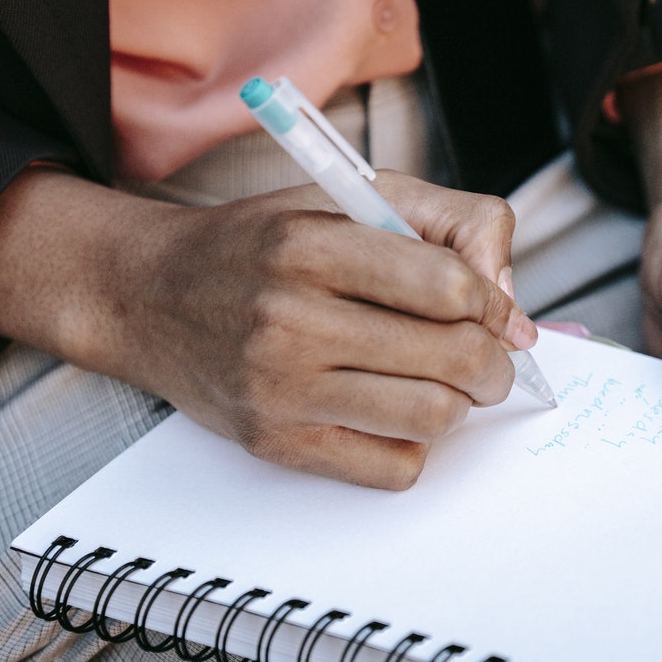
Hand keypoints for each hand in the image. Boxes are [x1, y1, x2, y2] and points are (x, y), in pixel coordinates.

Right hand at [0, 168, 531, 488]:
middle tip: (487, 356)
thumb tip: (514, 309)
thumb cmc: (266, 241)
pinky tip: (397, 411)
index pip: (450, 288)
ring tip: (444, 381)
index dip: (492, 303)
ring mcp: (279, 389)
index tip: (490, 308)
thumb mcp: (356, 193)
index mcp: (313, 244)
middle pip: (453, 360)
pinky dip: (415, 445)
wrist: (148, 293)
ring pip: (432, 417)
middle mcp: (290, 319)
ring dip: (460, 404)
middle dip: (493, 362)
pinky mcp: (275, 443)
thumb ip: (454, 223)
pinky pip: (391, 468)